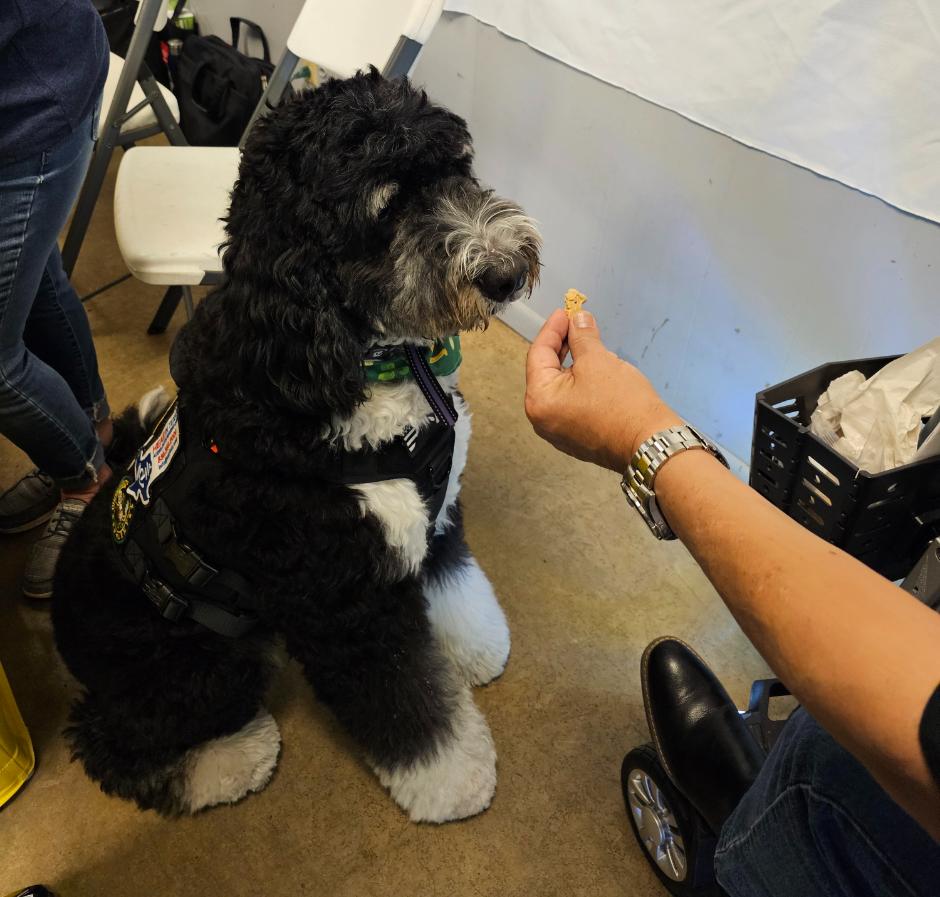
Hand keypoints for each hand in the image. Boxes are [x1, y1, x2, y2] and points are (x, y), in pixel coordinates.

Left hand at [524, 308, 681, 471]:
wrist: (649, 443)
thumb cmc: (621, 401)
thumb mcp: (599, 361)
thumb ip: (582, 337)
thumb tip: (578, 319)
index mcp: (539, 400)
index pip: (538, 354)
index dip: (552, 329)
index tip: (565, 312)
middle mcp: (542, 419)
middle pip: (546, 372)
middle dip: (561, 346)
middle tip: (576, 324)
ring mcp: (558, 432)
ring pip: (559, 388)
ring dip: (571, 364)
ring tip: (587, 344)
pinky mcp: (576, 438)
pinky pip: (571, 403)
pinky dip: (578, 384)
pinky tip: (593, 371)